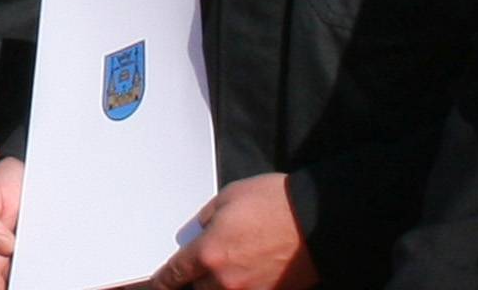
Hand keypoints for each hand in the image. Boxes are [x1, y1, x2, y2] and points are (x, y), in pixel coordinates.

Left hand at [148, 173, 317, 289]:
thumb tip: (196, 234)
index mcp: (208, 254)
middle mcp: (222, 281)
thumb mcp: (232, 196)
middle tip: (199, 267)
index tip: (159, 282)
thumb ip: (206, 218)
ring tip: (226, 267)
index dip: (162, 281)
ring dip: (215, 285)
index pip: (172, 276)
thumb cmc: (276, 202)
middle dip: (192, 281)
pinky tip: (247, 272)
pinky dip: (240, 286)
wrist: (318, 219)